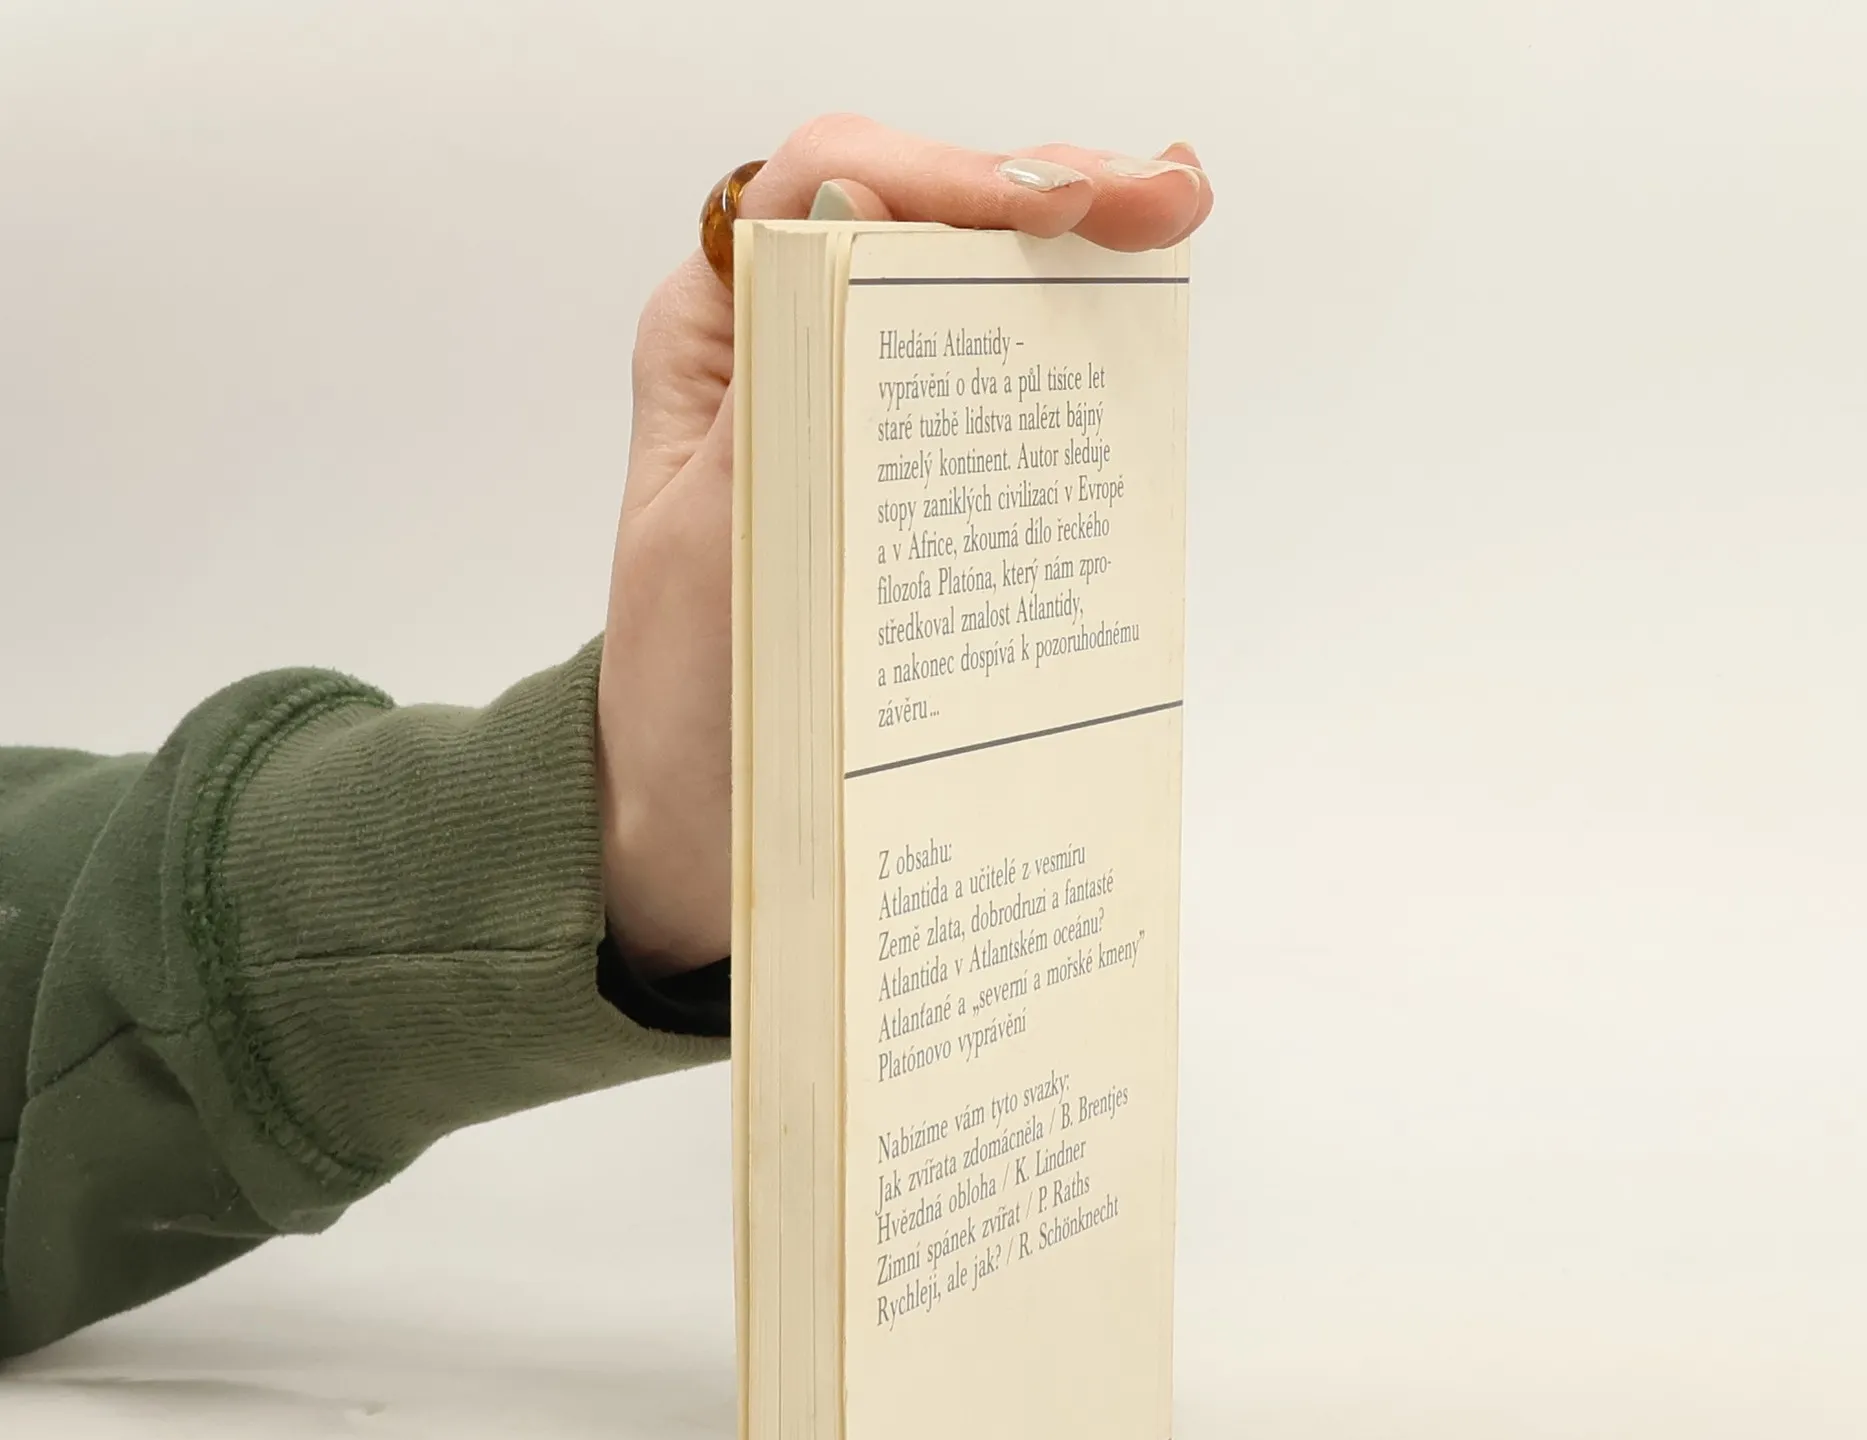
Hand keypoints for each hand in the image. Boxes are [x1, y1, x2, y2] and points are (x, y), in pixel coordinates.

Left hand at [596, 116, 1213, 976]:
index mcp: (714, 340)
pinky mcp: (904, 480)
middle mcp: (782, 349)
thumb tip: (854, 210)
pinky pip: (988, 392)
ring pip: (966, 292)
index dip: (948, 174)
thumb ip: (775, 387)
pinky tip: (1131, 339)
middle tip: (1167, 202)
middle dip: (1044, 191)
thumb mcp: (711, 545)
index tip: (1057, 206)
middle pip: (918, 219)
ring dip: (1070, 257)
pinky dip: (1062, 355)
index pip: (825, 189)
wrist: (700, 827)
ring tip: (1167, 228)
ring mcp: (852, 408)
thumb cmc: (687, 704)